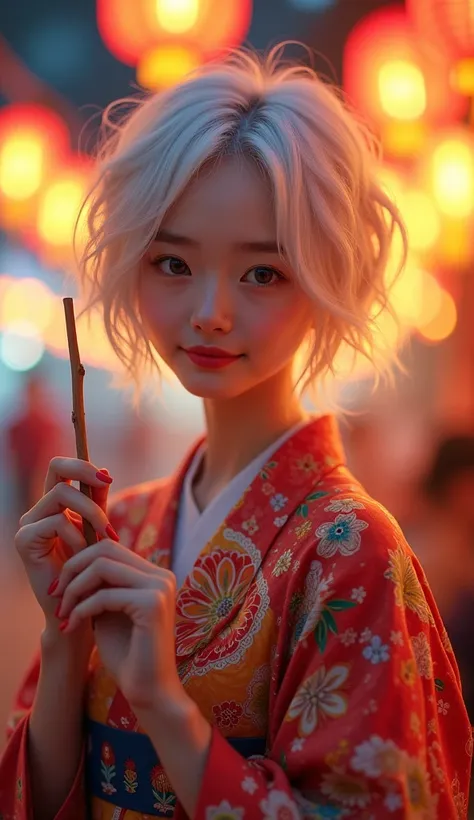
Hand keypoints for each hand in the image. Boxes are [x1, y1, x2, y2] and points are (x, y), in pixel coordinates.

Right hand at [14, 456, 116, 655]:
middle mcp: (38, 510)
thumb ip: (98, 502)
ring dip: (91, 513)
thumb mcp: (97, 529)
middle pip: (56, 468)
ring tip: (107, 536)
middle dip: (85, 475)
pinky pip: (56, 522)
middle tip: (108, 487)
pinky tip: (84, 553)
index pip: (61, 466)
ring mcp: (28, 523)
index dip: (83, 463)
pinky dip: (76, 535)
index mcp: (54, 504)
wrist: (79, 609)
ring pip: (62, 496)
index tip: (108, 478)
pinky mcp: (24, 540)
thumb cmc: (91, 570)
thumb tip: (104, 471)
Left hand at [50, 539, 181, 711]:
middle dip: (73, 568)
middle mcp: (161, 575)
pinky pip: (104, 596)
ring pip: (102, 566)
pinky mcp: (153, 604)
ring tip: (62, 612)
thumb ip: (100, 586)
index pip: (110, 548)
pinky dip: (81, 609)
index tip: (59, 588)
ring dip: (74, 589)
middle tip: (56, 595)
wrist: (149, 692)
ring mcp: (160, 587)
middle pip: (106, 549)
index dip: (79, 561)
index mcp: (154, 575)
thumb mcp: (108, 612)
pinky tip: (71, 626)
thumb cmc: (127, 655)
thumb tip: (75, 562)